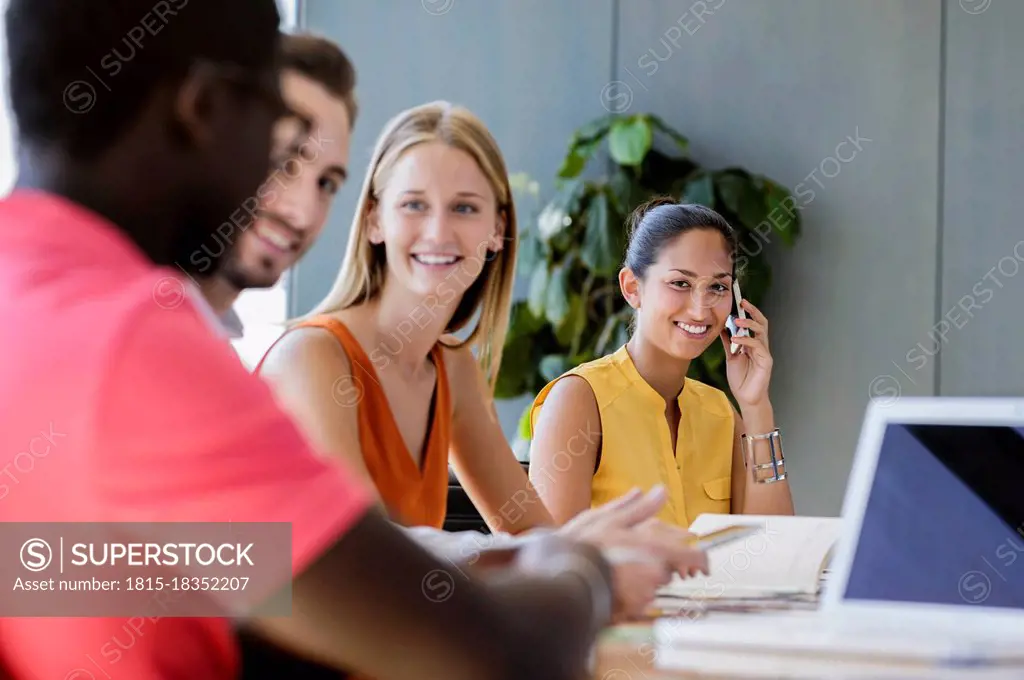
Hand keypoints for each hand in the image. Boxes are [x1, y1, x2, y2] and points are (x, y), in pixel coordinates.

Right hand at [556, 488, 708, 619]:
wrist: (560, 580)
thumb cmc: (582, 546)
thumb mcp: (608, 519)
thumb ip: (640, 508)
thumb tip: (661, 490)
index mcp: (652, 547)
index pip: (694, 557)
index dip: (700, 560)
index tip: (701, 565)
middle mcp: (653, 572)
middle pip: (670, 571)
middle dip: (658, 565)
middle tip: (636, 558)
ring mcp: (644, 593)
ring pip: (653, 585)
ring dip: (642, 578)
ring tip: (616, 569)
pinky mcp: (631, 609)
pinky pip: (639, 601)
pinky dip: (630, 594)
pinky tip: (611, 584)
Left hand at [720, 299, 772, 407]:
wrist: (746, 398)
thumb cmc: (741, 379)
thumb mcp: (731, 357)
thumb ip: (729, 343)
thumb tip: (723, 329)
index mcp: (753, 344)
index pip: (754, 323)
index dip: (749, 312)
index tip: (740, 302)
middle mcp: (761, 346)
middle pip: (762, 323)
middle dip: (753, 311)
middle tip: (743, 303)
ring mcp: (765, 353)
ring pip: (762, 332)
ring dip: (749, 324)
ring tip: (737, 321)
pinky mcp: (766, 361)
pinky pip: (758, 346)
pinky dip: (746, 340)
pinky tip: (736, 339)